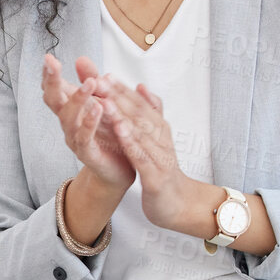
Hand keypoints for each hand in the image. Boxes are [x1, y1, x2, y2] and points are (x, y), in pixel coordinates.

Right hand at [41, 54, 135, 196]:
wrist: (120, 170)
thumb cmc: (110, 134)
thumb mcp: (103, 102)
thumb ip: (92, 81)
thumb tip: (81, 58)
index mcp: (72, 108)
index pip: (54, 88)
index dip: (49, 74)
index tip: (48, 58)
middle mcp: (68, 122)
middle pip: (53, 99)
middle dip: (51, 81)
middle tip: (52, 63)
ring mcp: (75, 137)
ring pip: (68, 117)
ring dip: (77, 99)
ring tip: (90, 83)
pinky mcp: (87, 153)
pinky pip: (84, 136)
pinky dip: (89, 122)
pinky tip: (97, 108)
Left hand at [106, 84, 204, 232]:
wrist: (178, 204)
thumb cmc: (162, 170)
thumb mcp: (157, 140)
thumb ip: (150, 113)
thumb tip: (141, 86)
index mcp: (160, 130)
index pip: (140, 106)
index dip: (123, 90)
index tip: (104, 75)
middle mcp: (162, 139)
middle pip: (140, 114)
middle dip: (120, 97)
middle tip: (101, 80)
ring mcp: (160, 157)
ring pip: (141, 132)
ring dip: (123, 115)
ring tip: (106, 101)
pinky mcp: (156, 177)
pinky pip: (143, 156)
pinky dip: (132, 142)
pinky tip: (119, 131)